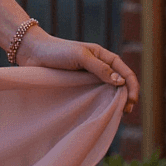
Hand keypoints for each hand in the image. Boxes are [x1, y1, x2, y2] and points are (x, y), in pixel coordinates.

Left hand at [16, 26, 139, 113]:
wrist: (33, 53)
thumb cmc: (57, 51)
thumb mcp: (80, 56)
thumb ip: (100, 69)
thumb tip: (120, 82)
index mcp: (104, 56)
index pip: (126, 72)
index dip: (132, 86)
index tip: (131, 101)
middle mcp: (100, 67)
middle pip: (121, 83)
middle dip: (127, 97)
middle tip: (126, 112)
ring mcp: (89, 77)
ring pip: (108, 91)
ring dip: (115, 102)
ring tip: (117, 114)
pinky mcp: (78, 86)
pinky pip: (93, 96)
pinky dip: (101, 103)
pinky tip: (101, 112)